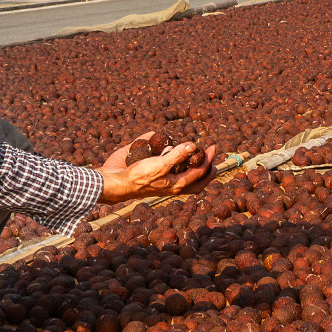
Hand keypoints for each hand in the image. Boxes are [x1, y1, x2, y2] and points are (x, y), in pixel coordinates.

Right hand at [99, 138, 216, 203]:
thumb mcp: (160, 165)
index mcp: (177, 185)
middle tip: (211, 156)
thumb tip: (193, 146)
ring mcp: (165, 182)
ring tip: (195, 156)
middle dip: (206, 170)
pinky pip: (172, 173)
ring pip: (186, 180)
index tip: (213, 147)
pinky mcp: (156, 177)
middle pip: (197, 182)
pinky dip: (178, 166)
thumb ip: (177, 156)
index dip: (208, 160)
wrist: (119, 183)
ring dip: (193, 169)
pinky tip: (175, 156)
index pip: (199, 173)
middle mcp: (173, 185)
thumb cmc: (139, 176)